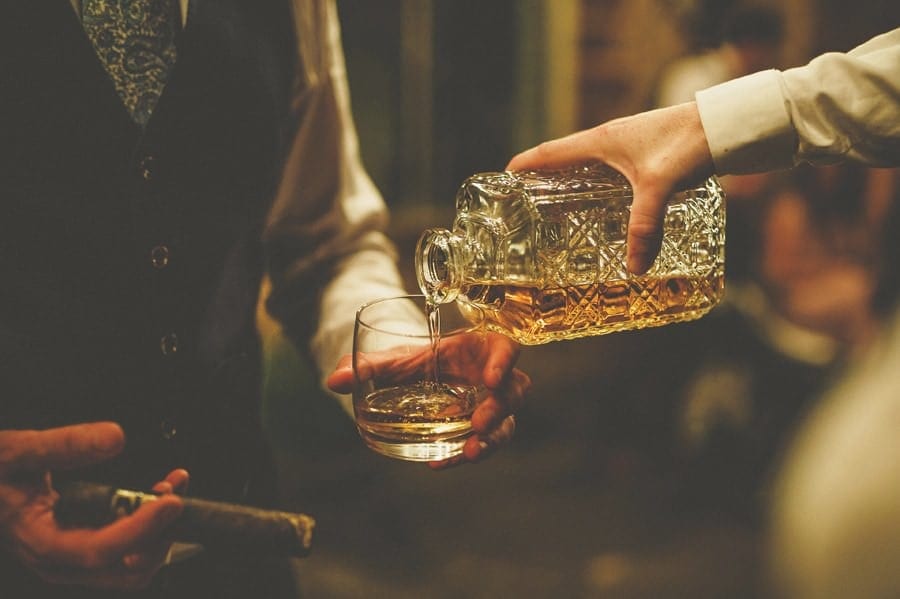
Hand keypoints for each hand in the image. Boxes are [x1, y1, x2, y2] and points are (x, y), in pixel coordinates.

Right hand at [0, 423, 185, 589]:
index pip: (98, 551)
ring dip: (160, 531)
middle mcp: (61, 561)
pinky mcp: (88, 546)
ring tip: (169, 489)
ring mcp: (77, 558)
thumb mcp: (20, 452)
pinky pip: (130, 548)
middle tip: (171, 496)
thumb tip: (114, 438)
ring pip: (134, 564)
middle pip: (126, 571)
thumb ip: (64, 445)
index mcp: (41, 543)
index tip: (168, 502)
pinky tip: (158, 491)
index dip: (139, 529)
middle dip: (158, 536)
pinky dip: (152, 525)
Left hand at [327, 332, 529, 468]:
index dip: (504, 362)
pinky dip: (460, 454)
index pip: (506, 348)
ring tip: (468, 453)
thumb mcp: (394, 361)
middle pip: (514, 391)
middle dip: (499, 410)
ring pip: (507, 423)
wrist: (417, 378)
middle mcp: (493, 378)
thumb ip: (368, 367)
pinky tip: (438, 461)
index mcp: (479, 349)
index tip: (490, 380)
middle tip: (477, 424)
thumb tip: (333, 381)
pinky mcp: (482, 429)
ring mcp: (490, 405)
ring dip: (491, 439)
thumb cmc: (416, 362)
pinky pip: (483, 443)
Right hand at [507, 102, 714, 273]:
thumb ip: (645, 226)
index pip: (548, 153)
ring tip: (560, 214)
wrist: (727, 126)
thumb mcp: (661, 187)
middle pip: (563, 161)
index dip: (523, 167)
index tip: (502, 182)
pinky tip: (606, 210)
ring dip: (571, 186)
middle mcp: (609, 140)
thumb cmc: (690, 143)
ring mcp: (628, 146)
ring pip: (587, 168)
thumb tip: (634, 268)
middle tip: (527, 208)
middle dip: (542, 182)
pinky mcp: (646, 154)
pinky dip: (598, 189)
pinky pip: (610, 173)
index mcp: (600, 141)